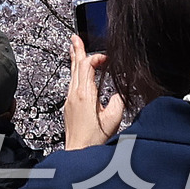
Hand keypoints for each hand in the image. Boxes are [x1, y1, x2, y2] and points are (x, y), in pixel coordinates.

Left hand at [64, 34, 123, 149]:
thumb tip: (120, 92)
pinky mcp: (69, 105)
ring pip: (72, 74)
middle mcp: (74, 94)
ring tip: (73, 47)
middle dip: (77, 50)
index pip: (87, 66)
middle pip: (75, 66)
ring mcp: (70, 99)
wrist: (78, 151)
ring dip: (74, 59)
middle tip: (75, 37)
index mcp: (85, 94)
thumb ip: (118, 101)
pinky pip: (72, 83)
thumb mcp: (113, 119)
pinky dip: (75, 72)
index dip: (96, 58)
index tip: (106, 58)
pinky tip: (77, 71)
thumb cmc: (94, 139)